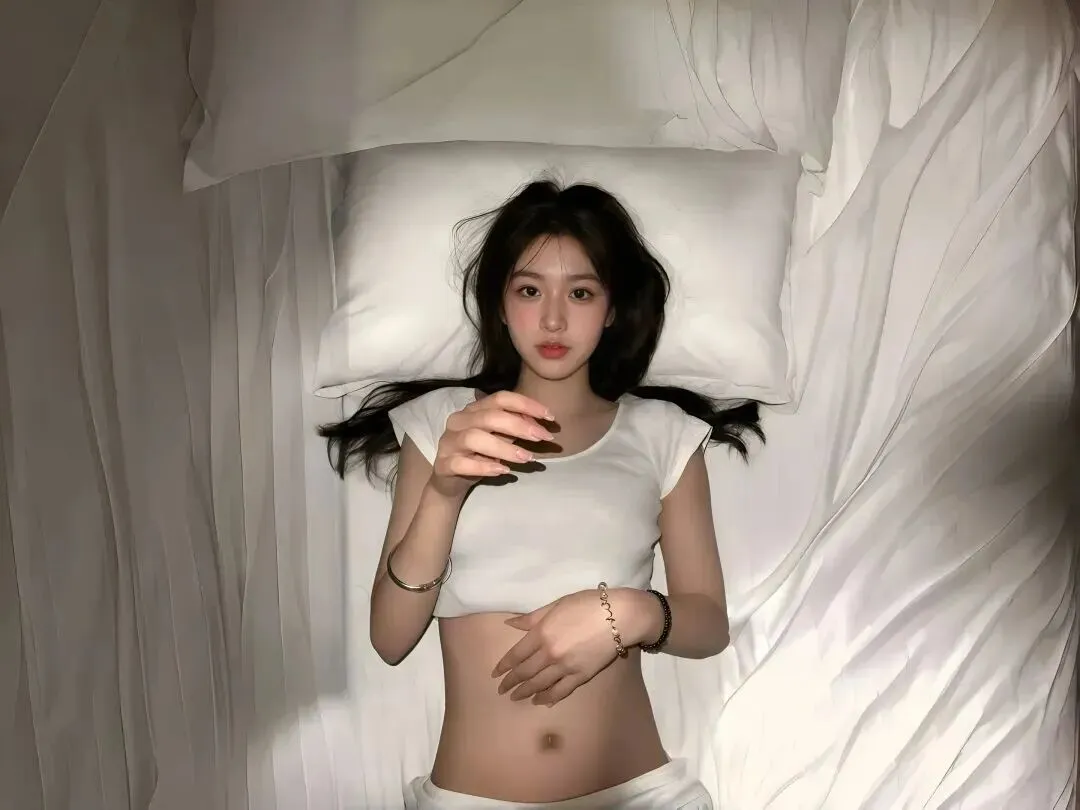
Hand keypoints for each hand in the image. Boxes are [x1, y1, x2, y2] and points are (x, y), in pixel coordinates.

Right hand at [429, 390, 554, 499]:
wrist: (451, 482)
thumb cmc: (479, 455)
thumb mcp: (501, 439)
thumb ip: (516, 428)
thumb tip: (540, 423)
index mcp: (474, 410)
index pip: (500, 399)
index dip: (525, 404)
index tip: (549, 416)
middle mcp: (459, 421)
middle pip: (489, 416)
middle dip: (519, 426)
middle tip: (542, 438)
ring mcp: (449, 442)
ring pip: (474, 438)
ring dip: (504, 447)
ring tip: (526, 458)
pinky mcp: (444, 464)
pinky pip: (461, 463)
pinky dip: (484, 466)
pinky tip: (503, 471)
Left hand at [491, 590, 621, 706]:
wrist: (619, 616)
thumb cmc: (587, 604)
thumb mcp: (556, 605)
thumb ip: (532, 618)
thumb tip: (510, 624)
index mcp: (541, 633)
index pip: (516, 654)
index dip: (504, 666)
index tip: (495, 674)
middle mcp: (549, 653)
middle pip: (525, 672)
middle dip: (511, 682)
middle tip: (502, 690)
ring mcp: (565, 667)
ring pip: (540, 684)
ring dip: (526, 692)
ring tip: (517, 697)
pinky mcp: (581, 676)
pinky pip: (561, 690)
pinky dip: (549, 697)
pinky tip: (542, 701)